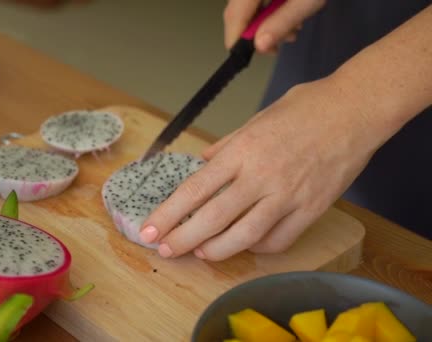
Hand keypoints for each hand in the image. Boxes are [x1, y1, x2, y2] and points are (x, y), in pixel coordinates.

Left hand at [139, 76, 381, 260]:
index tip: (150, 229)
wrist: (355, 110)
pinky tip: (245, 244)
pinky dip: (258, 247)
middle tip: (165, 250)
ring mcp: (288, 195)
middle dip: (183, 238)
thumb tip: (204, 164)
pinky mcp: (311, 209)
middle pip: (213, 218)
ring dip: (216, 250)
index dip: (169, 214)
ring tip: (200, 253)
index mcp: (242, 151)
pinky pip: (279, 240)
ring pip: (244, 236)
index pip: (195, 190)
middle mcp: (261, 176)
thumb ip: (228, 147)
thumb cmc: (305, 107)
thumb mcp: (256, 118)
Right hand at [223, 0, 326, 51]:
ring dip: (264, 20)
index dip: (236, 38)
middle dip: (255, 31)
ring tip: (292, 29)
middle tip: (276, 45)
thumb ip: (282, 22)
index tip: (244, 55)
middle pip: (237, 9)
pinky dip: (268, 6)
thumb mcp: (306, 0)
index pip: (234, 14)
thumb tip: (259, 46)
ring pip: (246, 2)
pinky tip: (287, 11)